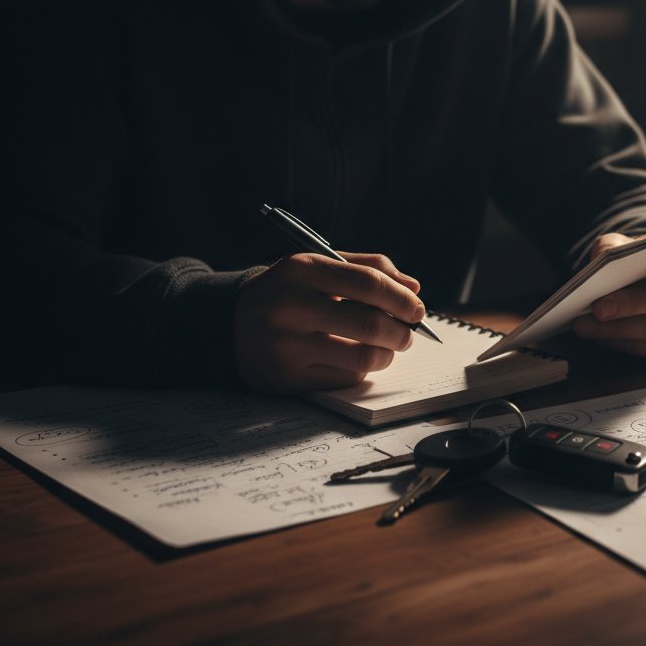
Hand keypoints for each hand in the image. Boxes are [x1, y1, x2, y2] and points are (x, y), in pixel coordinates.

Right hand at [233, 251, 424, 392]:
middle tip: (408, 333)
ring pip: (363, 358)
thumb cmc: (288, 291)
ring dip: (387, 355)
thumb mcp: (318, 265)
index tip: (417, 308)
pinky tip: (356, 361)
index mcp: (302, 269)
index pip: (368, 282)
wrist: (227, 324)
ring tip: (388, 349)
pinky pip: (344, 379)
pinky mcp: (285, 379)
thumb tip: (412, 289)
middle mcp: (291, 306)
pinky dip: (361, 372)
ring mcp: (286, 345)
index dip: (401, 298)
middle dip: (402, 332)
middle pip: (370, 324)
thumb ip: (367, 268)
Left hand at [572, 235, 645, 361]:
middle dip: (632, 304)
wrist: (640, 283)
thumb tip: (599, 266)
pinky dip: (622, 342)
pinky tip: (598, 336)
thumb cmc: (633, 260)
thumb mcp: (622, 245)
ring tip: (586, 325)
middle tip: (599, 308)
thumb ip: (613, 248)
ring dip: (618, 328)